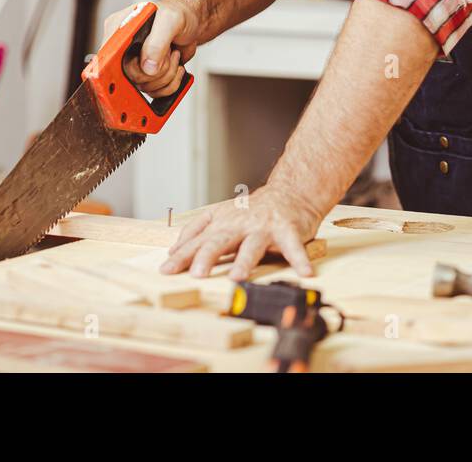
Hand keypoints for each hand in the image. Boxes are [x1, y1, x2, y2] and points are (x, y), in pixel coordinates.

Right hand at [101, 0, 199, 98]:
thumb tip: (148, 67)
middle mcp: (123, 48)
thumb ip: (157, 41)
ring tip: (173, 55)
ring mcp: (134, 63)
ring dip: (166, 76)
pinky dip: (170, 84)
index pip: (108, 54)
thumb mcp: (170, 20)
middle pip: (128, 76)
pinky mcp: (146, 74)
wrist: (193, 22)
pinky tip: (176, 66)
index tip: (137, 69)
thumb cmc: (179, 13)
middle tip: (168, 53)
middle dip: (156, 70)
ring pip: (143, 86)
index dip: (118, 66)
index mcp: (119, 29)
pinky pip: (154, 91)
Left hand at [160, 184, 324, 279]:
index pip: (198, 240)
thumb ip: (198, 231)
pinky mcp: (288, 230)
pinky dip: (299, 259)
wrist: (289, 194)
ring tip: (237, 278)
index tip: (166, 269)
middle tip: (196, 274)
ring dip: (244, 262)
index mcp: (222, 222)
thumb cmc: (253, 211)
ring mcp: (264, 227)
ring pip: (252, 245)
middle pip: (220, 240)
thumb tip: (174, 250)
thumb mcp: (221, 216)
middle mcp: (240, 224)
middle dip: (207, 256)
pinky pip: (294, 247)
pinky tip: (305, 273)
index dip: (182, 254)